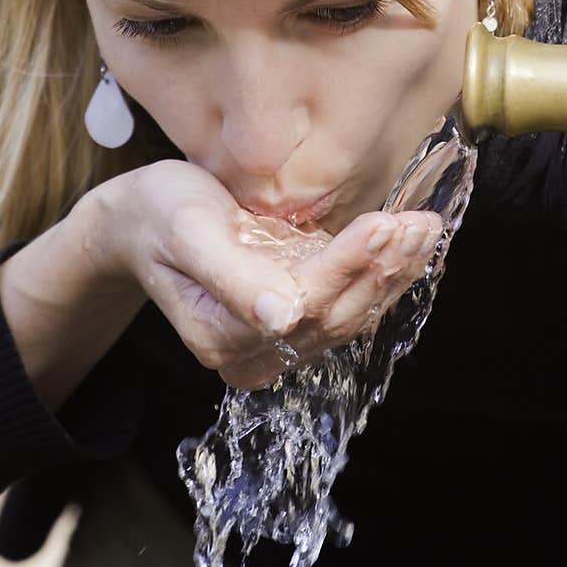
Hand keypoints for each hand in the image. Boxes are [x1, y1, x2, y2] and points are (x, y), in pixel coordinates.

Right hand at [84, 160, 441, 388]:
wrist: (140, 221)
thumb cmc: (158, 215)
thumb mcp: (186, 233)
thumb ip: (231, 277)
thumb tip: (282, 318)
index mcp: (223, 336)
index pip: (306, 304)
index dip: (349, 265)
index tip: (383, 223)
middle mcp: (253, 351)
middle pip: (336, 314)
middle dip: (383, 268)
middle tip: (420, 223)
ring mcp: (275, 341)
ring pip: (350, 313)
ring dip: (393, 273)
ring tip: (425, 230)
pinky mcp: (292, 321)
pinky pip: (346, 305)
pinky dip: (380, 275)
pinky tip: (407, 247)